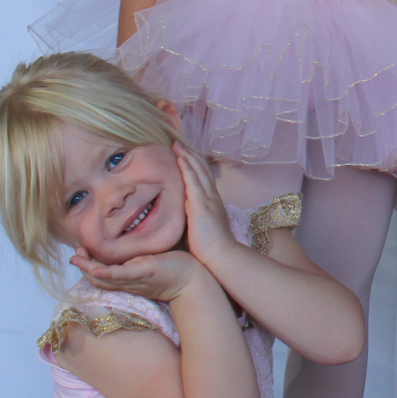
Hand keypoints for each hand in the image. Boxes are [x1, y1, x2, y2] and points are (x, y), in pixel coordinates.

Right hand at [72, 245, 211, 303]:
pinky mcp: (145, 273)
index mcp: (129, 278)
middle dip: (83, 268)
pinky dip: (107, 273)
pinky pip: (122, 275)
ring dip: (87, 269)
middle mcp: (129, 282)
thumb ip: (141, 254)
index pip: (102, 276)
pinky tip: (95, 269)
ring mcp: (136, 279)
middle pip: (98, 279)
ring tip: (76, 258)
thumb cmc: (176, 268)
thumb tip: (133, 240)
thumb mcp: (153, 261)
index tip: (79, 254)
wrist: (195, 279)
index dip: (88, 267)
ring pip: (105, 279)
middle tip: (74, 255)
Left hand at [173, 142, 242, 272]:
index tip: (184, 153)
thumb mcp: (200, 226)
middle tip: (178, 142)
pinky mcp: (201, 204)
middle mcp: (211, 196)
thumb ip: (192, 216)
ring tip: (177, 145)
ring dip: (187, 156)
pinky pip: (193, 181)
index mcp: (211, 201)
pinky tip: (180, 158)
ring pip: (198, 171)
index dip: (194, 163)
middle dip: (190, 154)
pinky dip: (187, 168)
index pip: (203, 176)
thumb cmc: (208, 246)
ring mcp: (207, 198)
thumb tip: (181, 214)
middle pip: (201, 169)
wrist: (219, 255)